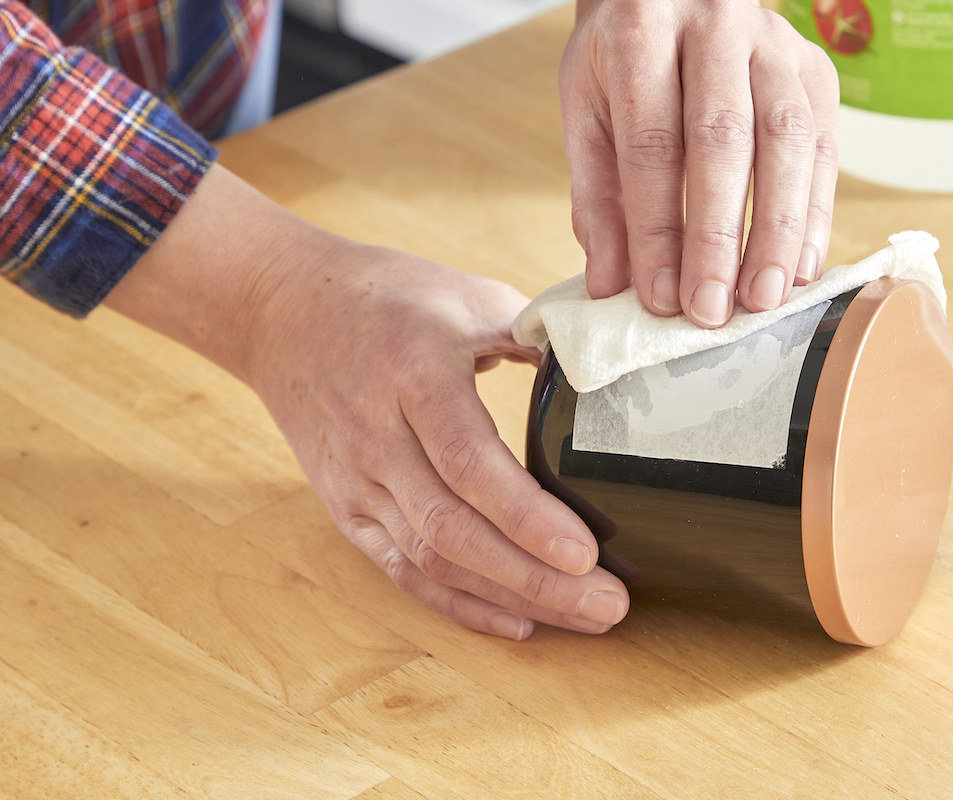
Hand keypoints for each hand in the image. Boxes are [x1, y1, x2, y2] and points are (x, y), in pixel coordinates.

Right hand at [106, 166, 629, 639]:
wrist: (283, 312)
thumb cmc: (389, 298)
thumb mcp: (468, 294)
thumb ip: (538, 335)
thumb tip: (610, 373)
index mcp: (416, 375)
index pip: (469, 463)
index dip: (527, 516)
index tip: (586, 552)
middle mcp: (378, 436)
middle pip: (454, 530)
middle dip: (536, 578)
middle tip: (608, 605)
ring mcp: (356, 479)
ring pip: (432, 560)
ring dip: (511, 597)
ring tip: (584, 616)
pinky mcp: (346, 507)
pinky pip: (402, 570)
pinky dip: (460, 603)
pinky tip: (518, 619)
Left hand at [560, 0, 839, 326]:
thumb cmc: (626, 61)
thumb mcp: (588, 113)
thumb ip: (597, 198)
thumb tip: (608, 285)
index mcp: (642, 32)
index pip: (651, 144)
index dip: (657, 228)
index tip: (661, 297)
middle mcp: (714, 25)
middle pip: (722, 140)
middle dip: (718, 237)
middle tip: (712, 309)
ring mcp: (774, 42)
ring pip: (785, 140)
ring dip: (777, 230)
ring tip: (763, 298)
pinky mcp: (815, 67)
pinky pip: (823, 145)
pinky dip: (814, 213)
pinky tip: (799, 266)